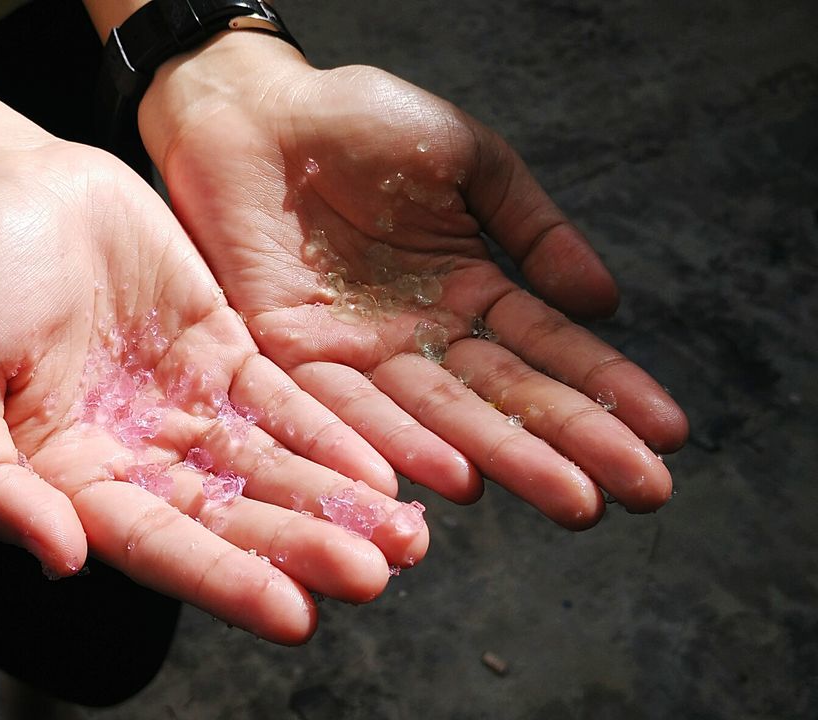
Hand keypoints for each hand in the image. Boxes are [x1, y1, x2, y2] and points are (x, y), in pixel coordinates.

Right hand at [0, 141, 428, 642]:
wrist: (3, 179)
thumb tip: (63, 558)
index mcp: (68, 479)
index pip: (155, 544)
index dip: (223, 579)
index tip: (295, 613)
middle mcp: (136, 456)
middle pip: (230, 515)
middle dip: (302, 546)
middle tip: (378, 574)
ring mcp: (185, 404)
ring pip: (269, 466)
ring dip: (335, 504)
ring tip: (407, 539)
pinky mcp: (223, 350)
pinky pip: (284, 400)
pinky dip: (332, 435)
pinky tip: (383, 471)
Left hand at [141, 34, 687, 528]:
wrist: (256, 111)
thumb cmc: (360, 122)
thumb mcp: (468, 161)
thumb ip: (532, 227)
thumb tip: (604, 301)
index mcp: (468, 290)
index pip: (548, 350)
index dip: (607, 390)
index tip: (667, 434)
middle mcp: (419, 337)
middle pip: (506, 399)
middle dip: (575, 446)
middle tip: (641, 494)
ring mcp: (359, 353)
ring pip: (441, 418)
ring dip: (507, 461)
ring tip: (575, 500)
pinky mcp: (291, 357)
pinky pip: (348, 407)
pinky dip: (399, 443)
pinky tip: (457, 478)